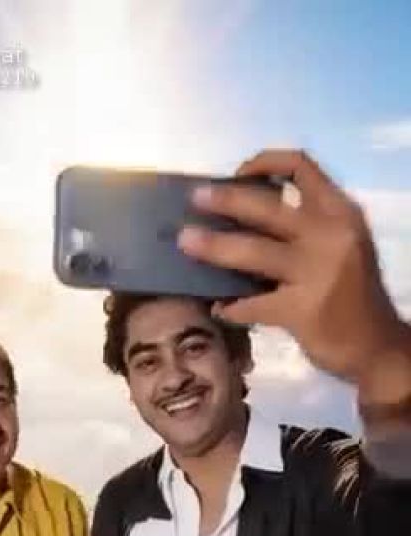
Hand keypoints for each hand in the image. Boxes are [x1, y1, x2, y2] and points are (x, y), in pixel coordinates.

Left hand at [178, 148, 404, 381]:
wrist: (376, 345)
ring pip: (252, 251)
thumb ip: (306, 227)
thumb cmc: (352, 293)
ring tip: (186, 244)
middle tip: (194, 200)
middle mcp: (331, 235)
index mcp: (340, 212)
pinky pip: (253, 304)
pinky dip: (232, 307)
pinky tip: (220, 309)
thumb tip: (243, 214)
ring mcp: (317, 273)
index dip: (264, 162)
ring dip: (213, 247)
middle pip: (267, 206)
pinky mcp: (302, 310)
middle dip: (225, 200)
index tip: (237, 175)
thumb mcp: (341, 246)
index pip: (301, 166)